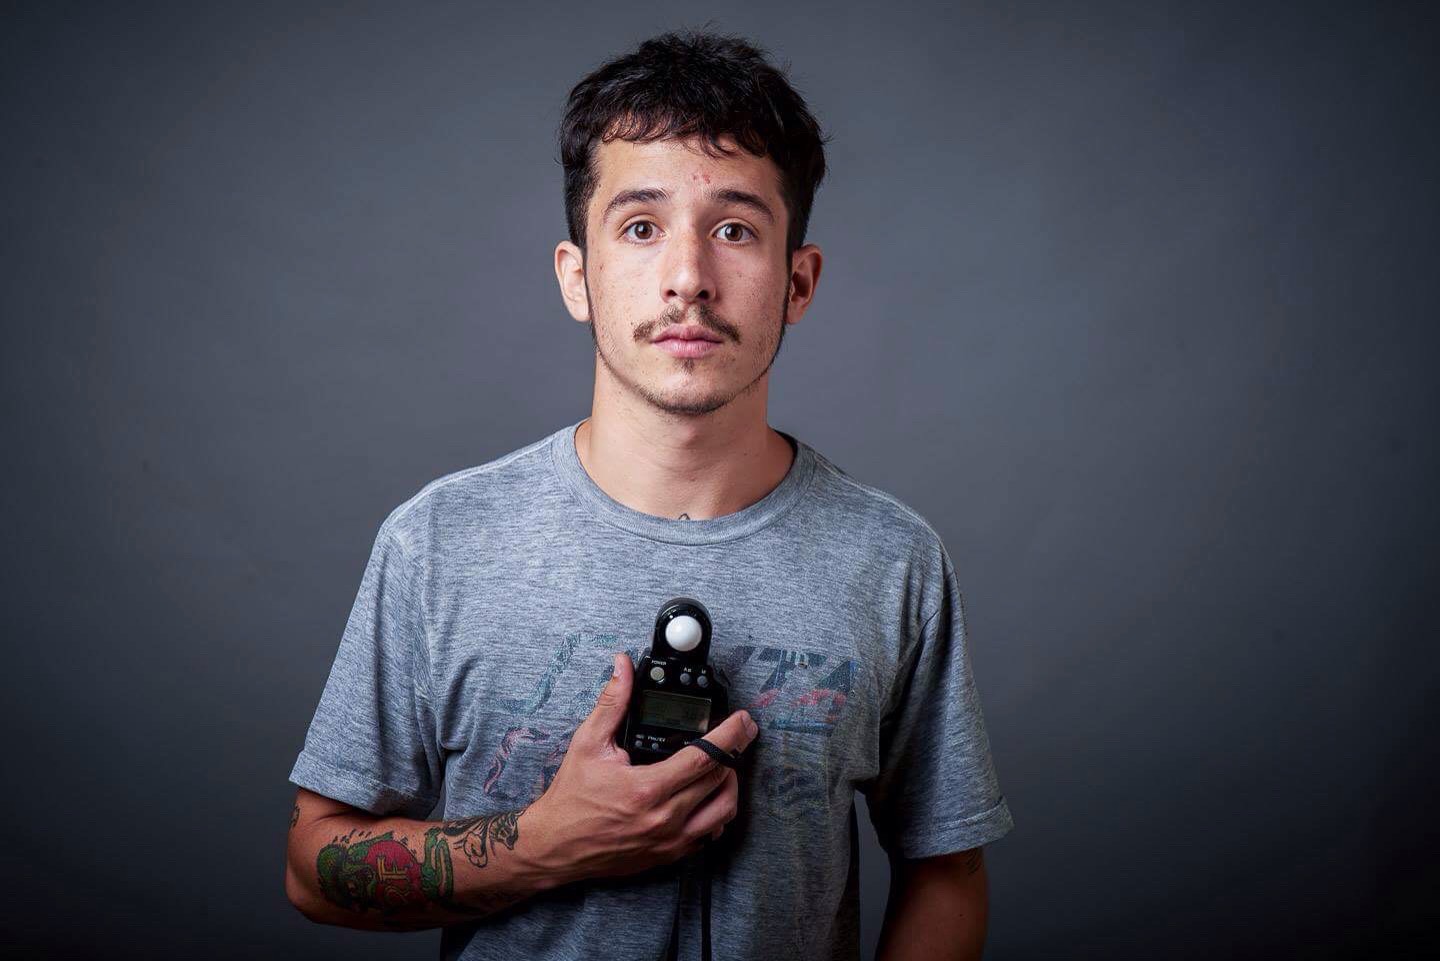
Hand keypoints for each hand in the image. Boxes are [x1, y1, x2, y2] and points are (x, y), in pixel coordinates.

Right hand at [525, 652, 758, 885]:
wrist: (555, 845)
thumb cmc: (571, 798)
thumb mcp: (588, 743)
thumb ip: (613, 702)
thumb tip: (623, 668)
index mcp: (647, 788)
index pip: (706, 758)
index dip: (731, 734)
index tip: (743, 720)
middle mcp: (665, 818)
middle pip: (721, 781)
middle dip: (735, 752)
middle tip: (737, 734)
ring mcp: (670, 841)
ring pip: (723, 811)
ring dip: (730, 785)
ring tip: (722, 765)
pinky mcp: (669, 855)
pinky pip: (709, 835)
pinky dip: (716, 813)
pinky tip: (706, 796)